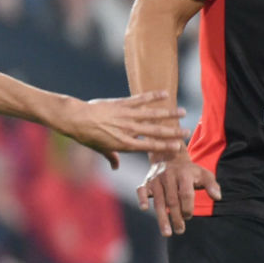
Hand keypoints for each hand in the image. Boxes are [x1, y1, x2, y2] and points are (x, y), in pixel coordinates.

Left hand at [57, 91, 187, 167]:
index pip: (149, 146)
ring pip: (152, 114)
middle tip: (187, 132)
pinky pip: (140, 99)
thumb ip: (111, 157)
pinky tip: (165, 94)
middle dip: (172, 132)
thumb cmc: (87, 136)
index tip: (177, 147)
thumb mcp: (100, 149)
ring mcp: (126, 116)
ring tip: (183, 112)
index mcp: (124, 144)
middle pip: (155, 131)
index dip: (164, 146)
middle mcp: (128, 130)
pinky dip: (153, 96)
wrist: (76, 119)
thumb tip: (116, 167)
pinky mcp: (122, 104)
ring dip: (168, 113)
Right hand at [136, 152, 220, 236]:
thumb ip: (212, 185)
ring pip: (159, 201)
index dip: (188, 207)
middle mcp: (169, 177)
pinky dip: (141, 199)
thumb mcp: (204, 174)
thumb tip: (217, 197)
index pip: (186, 194)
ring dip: (162, 218)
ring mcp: (156, 180)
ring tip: (167, 233)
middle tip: (180, 231)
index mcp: (184, 175)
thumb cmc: (189, 171)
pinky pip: (141, 190)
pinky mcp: (146, 183)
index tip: (189, 216)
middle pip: (172, 201)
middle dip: (176, 217)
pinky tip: (144, 209)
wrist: (170, 157)